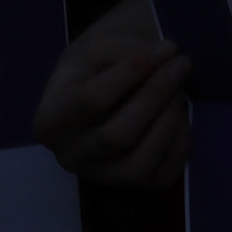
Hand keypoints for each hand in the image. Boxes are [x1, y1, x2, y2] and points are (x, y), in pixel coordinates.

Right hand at [33, 0, 190, 189]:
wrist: (106, 86)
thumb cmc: (98, 65)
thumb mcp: (99, 45)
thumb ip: (127, 48)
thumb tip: (166, 54)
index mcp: (50, 121)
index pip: (91, 100)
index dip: (133, 72)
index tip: (166, 48)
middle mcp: (68, 156)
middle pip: (117, 136)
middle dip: (157, 96)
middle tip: (182, 64)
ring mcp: (99, 176)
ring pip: (138, 164)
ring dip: (169, 123)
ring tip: (181, 91)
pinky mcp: (131, 186)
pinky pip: (161, 176)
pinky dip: (179, 145)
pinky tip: (181, 117)